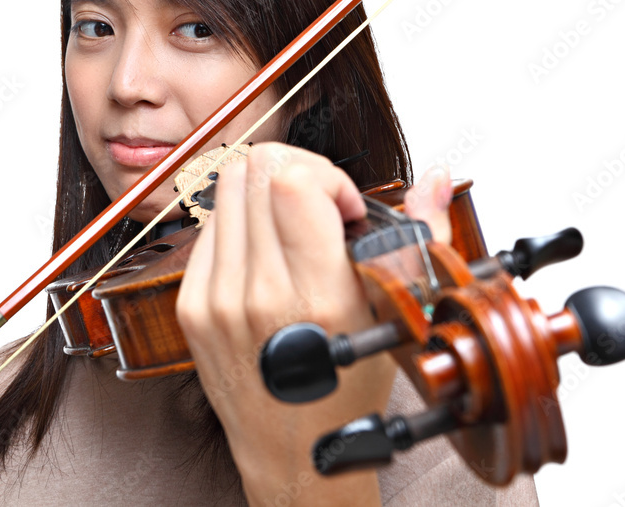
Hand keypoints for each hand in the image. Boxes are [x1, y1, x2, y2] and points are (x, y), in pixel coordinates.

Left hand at [177, 144, 452, 505]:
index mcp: (317, 297)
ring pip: (226, 189)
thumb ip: (421, 235)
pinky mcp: (190, 306)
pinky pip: (208, 228)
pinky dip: (240, 223)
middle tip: (320, 206)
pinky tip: (267, 252)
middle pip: (254, 169)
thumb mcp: (397, 317)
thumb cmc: (347, 392)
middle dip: (297, 171)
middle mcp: (257, 295)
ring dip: (266, 192)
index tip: (345, 205)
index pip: (290, 181)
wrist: (292, 454)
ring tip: (294, 227)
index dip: (326, 174)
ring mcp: (215, 300)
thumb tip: (433, 177)